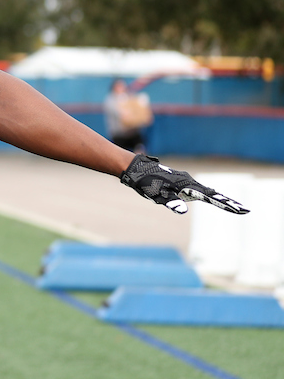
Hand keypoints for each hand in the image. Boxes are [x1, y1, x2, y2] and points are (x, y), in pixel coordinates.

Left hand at [120, 154, 249, 214]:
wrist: (136, 168)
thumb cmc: (146, 182)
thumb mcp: (156, 194)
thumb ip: (171, 202)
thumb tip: (182, 210)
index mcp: (187, 186)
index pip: (211, 197)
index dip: (226, 204)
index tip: (241, 209)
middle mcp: (189, 181)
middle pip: (212, 193)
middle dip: (227, 201)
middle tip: (243, 209)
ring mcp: (185, 180)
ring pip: (206, 190)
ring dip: (218, 198)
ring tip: (231, 204)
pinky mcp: (179, 181)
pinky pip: (197, 188)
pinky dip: (207, 193)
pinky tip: (210, 196)